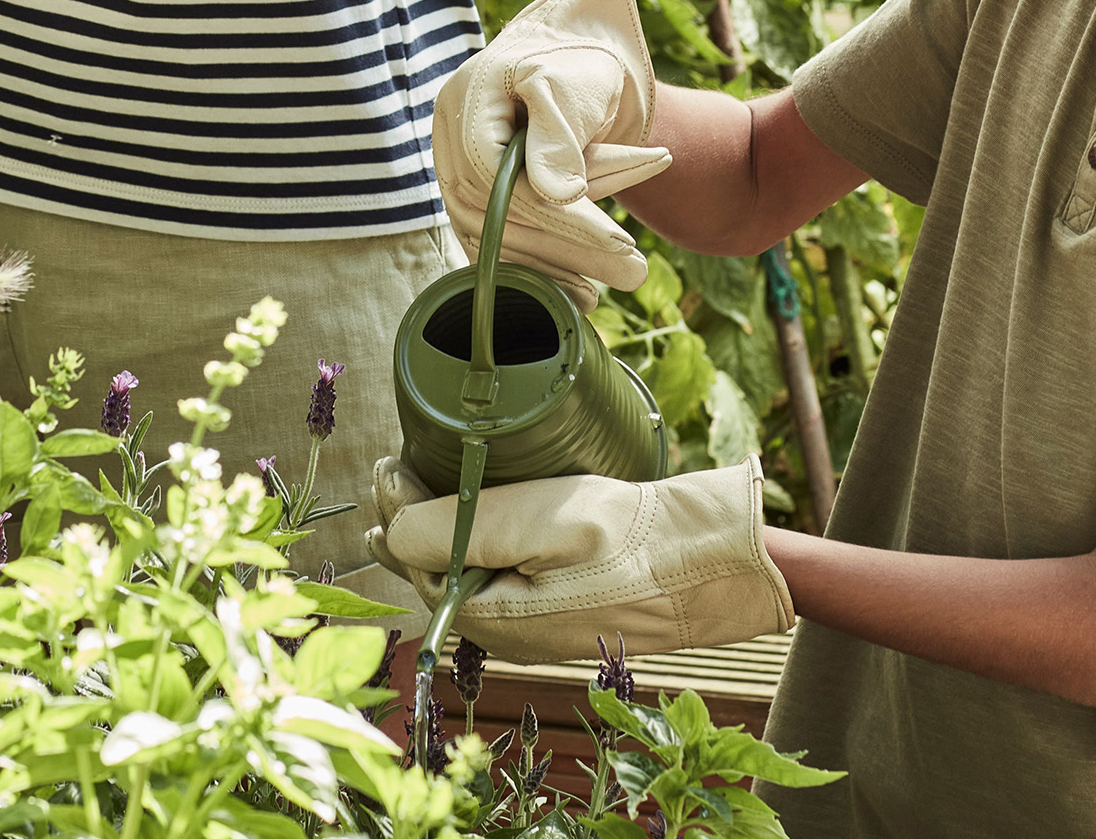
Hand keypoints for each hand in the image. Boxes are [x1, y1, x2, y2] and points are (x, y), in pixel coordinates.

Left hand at [365, 456, 792, 662]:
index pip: (420, 567)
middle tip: (394, 465)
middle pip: (438, 574)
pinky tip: (474, 513)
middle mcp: (506, 634)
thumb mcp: (535, 521)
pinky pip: (497, 576)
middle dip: (411, 521)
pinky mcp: (555, 610)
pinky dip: (475, 540)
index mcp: (493, 620)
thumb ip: (458, 528)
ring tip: (418, 484)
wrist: (706, 564)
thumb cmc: (625, 541)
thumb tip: (389, 533)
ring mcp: (532, 626)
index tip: (389, 461)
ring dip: (440, 529)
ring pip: (467, 574)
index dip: (398, 513)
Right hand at [433, 0, 670, 307]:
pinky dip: (535, 268)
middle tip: (634, 273)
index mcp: (465, 104)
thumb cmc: (573, 62)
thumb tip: (558, 196)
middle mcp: (447, 142)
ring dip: (553, 269)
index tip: (620, 241)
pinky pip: (493, 244)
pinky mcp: (468, 198)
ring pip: (494, 239)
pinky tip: (575, 290)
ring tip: (609, 292)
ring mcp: (451, 172)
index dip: (560, 216)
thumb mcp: (569, 84)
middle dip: (570, 250)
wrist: (564, 58)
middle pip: (498, 215)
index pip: (502, 178)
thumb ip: (558, 135)